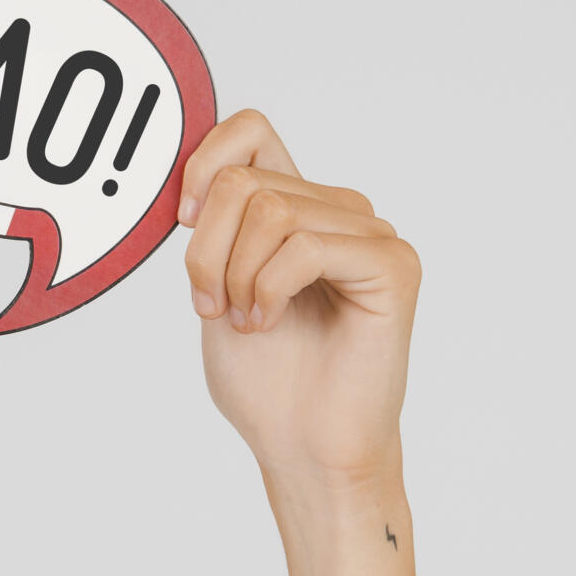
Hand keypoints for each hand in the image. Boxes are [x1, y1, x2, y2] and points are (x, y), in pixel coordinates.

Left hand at [179, 110, 419, 492]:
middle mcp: (338, 210)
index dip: (203, 163)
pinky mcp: (392, 265)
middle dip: (205, 253)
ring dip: (234, 277)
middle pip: (242, 182)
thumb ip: (209, 228)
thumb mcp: (214, 286)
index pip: (249, 130)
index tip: (184, 223)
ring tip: (247, 321)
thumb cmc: (265, 379)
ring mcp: (372, 234)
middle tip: (215, 307)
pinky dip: (267, 290)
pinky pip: (303, 246)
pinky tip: (269, 323)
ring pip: (268, 211)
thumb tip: (184, 181)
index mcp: (295, 207)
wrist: (302, 446)